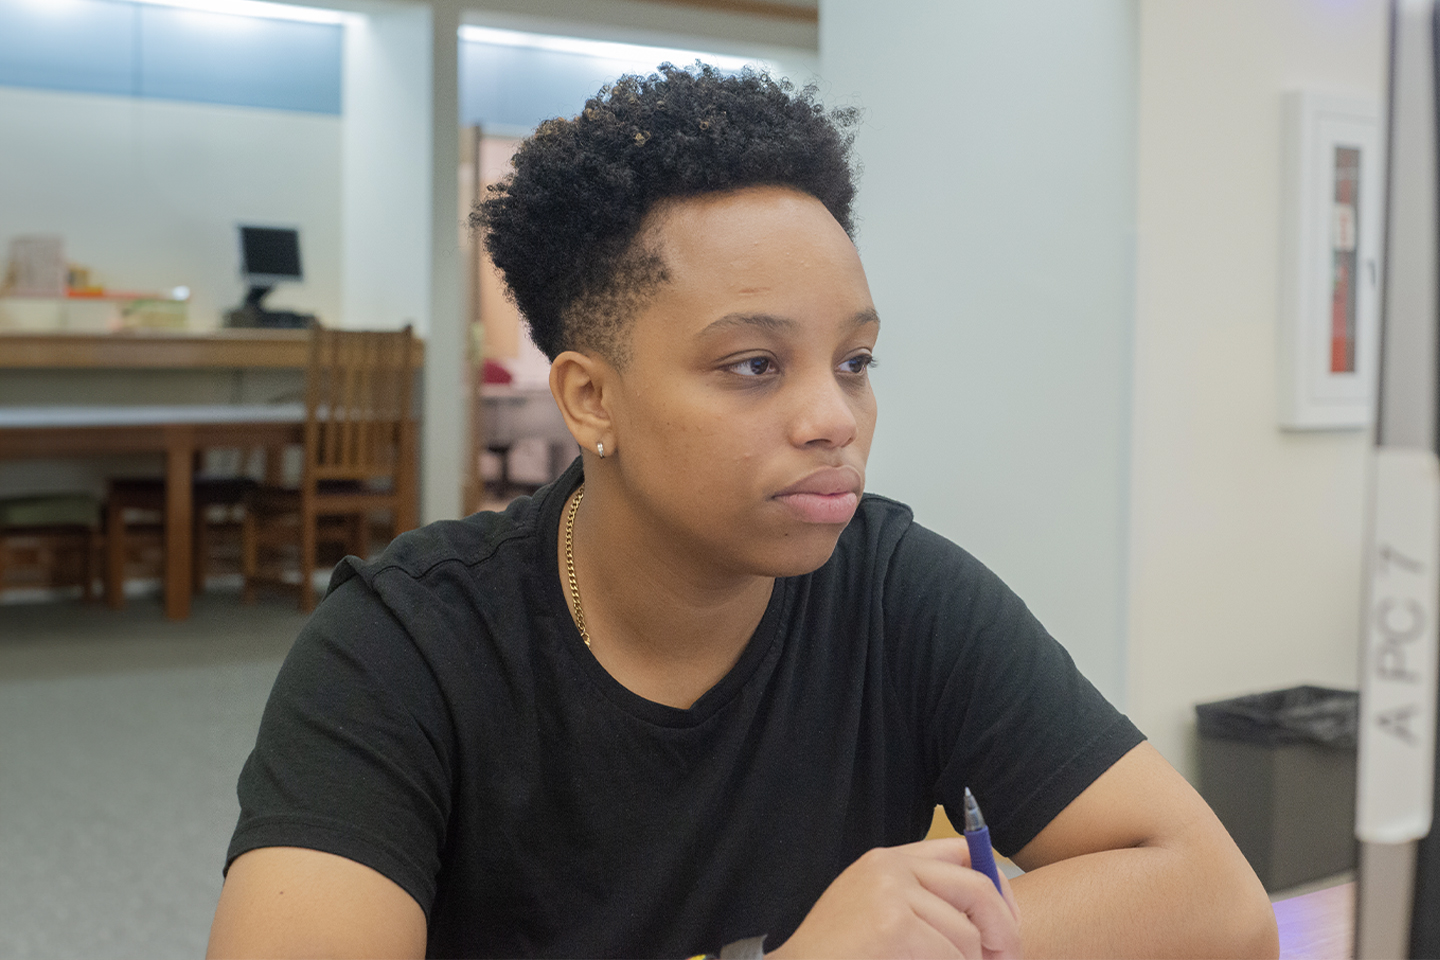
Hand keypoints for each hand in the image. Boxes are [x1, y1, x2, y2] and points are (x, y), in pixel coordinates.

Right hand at [769, 838, 1020, 959]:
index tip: (1006, 925)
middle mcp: (890, 866)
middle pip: (978, 886)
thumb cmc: (838, 956)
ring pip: (967, 932)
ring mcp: (890, 892)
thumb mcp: (879, 913)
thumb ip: (923, 903)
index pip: (964, 852)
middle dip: (1004, 930)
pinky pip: (950, 954)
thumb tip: (993, 919)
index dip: (997, 888)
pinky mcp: (893, 925)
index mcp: (888, 859)